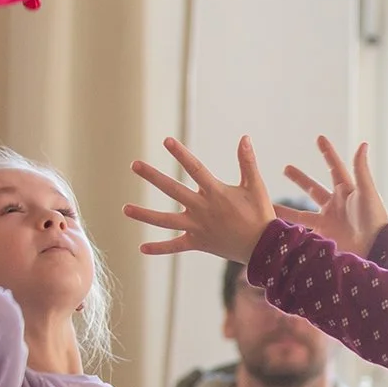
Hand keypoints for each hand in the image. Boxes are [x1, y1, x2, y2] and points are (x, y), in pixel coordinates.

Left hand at [127, 136, 281, 261]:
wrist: (263, 247)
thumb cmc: (260, 215)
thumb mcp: (255, 186)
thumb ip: (247, 162)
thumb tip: (244, 138)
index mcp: (216, 193)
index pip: (194, 169)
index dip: (181, 154)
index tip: (166, 141)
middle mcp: (202, 209)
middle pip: (172, 190)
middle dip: (152, 177)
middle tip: (134, 164)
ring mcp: (197, 227)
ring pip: (166, 221)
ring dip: (145, 215)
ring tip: (124, 209)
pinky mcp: (198, 243)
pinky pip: (175, 247)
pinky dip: (160, 248)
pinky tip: (142, 248)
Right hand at [281, 136, 387, 257]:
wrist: (375, 249)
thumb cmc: (374, 218)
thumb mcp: (367, 191)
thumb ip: (361, 169)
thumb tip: (362, 143)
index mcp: (347, 191)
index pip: (334, 167)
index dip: (327, 153)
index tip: (319, 138)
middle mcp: (336, 205)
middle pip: (313, 188)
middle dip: (300, 179)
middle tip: (286, 168)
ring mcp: (328, 221)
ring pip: (301, 212)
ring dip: (285, 208)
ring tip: (268, 202)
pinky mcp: (324, 237)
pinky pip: (303, 231)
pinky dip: (289, 229)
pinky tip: (275, 227)